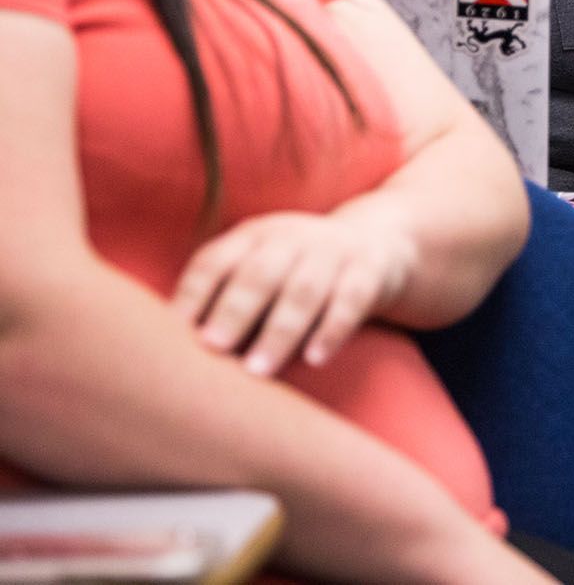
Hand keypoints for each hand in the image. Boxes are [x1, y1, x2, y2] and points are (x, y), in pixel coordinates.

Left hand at [172, 210, 415, 375]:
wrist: (377, 243)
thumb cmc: (294, 271)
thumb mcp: (258, 268)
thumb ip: (220, 298)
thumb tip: (161, 352)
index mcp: (252, 237)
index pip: (215, 262)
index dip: (193, 297)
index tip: (173, 336)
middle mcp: (291, 238)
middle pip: (260, 274)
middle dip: (235, 311)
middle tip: (212, 349)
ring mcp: (333, 251)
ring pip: (304, 290)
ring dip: (280, 331)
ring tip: (258, 370)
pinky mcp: (369, 269)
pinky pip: (351, 300)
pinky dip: (332, 329)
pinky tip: (315, 359)